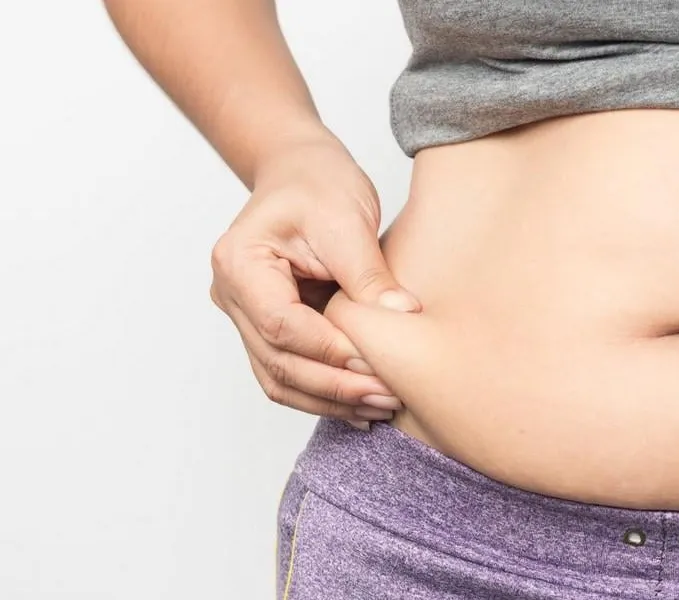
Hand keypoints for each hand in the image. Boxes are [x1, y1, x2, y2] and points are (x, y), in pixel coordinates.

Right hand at [209, 137, 417, 426]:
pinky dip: (324, 392)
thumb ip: (369, 272)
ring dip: (330, 399)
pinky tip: (361, 404)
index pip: (282, 325)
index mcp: (240, 263)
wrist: (301, 174)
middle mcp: (232, 296)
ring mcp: (245, 316)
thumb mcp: (347, 219)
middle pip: (278, 361)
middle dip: (335, 386)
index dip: (330, 352)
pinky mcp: (268, 328)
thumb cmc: (318, 185)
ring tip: (380, 407)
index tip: (377, 364)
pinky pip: (289, 372)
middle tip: (388, 397)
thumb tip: (402, 316)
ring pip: (279, 378)